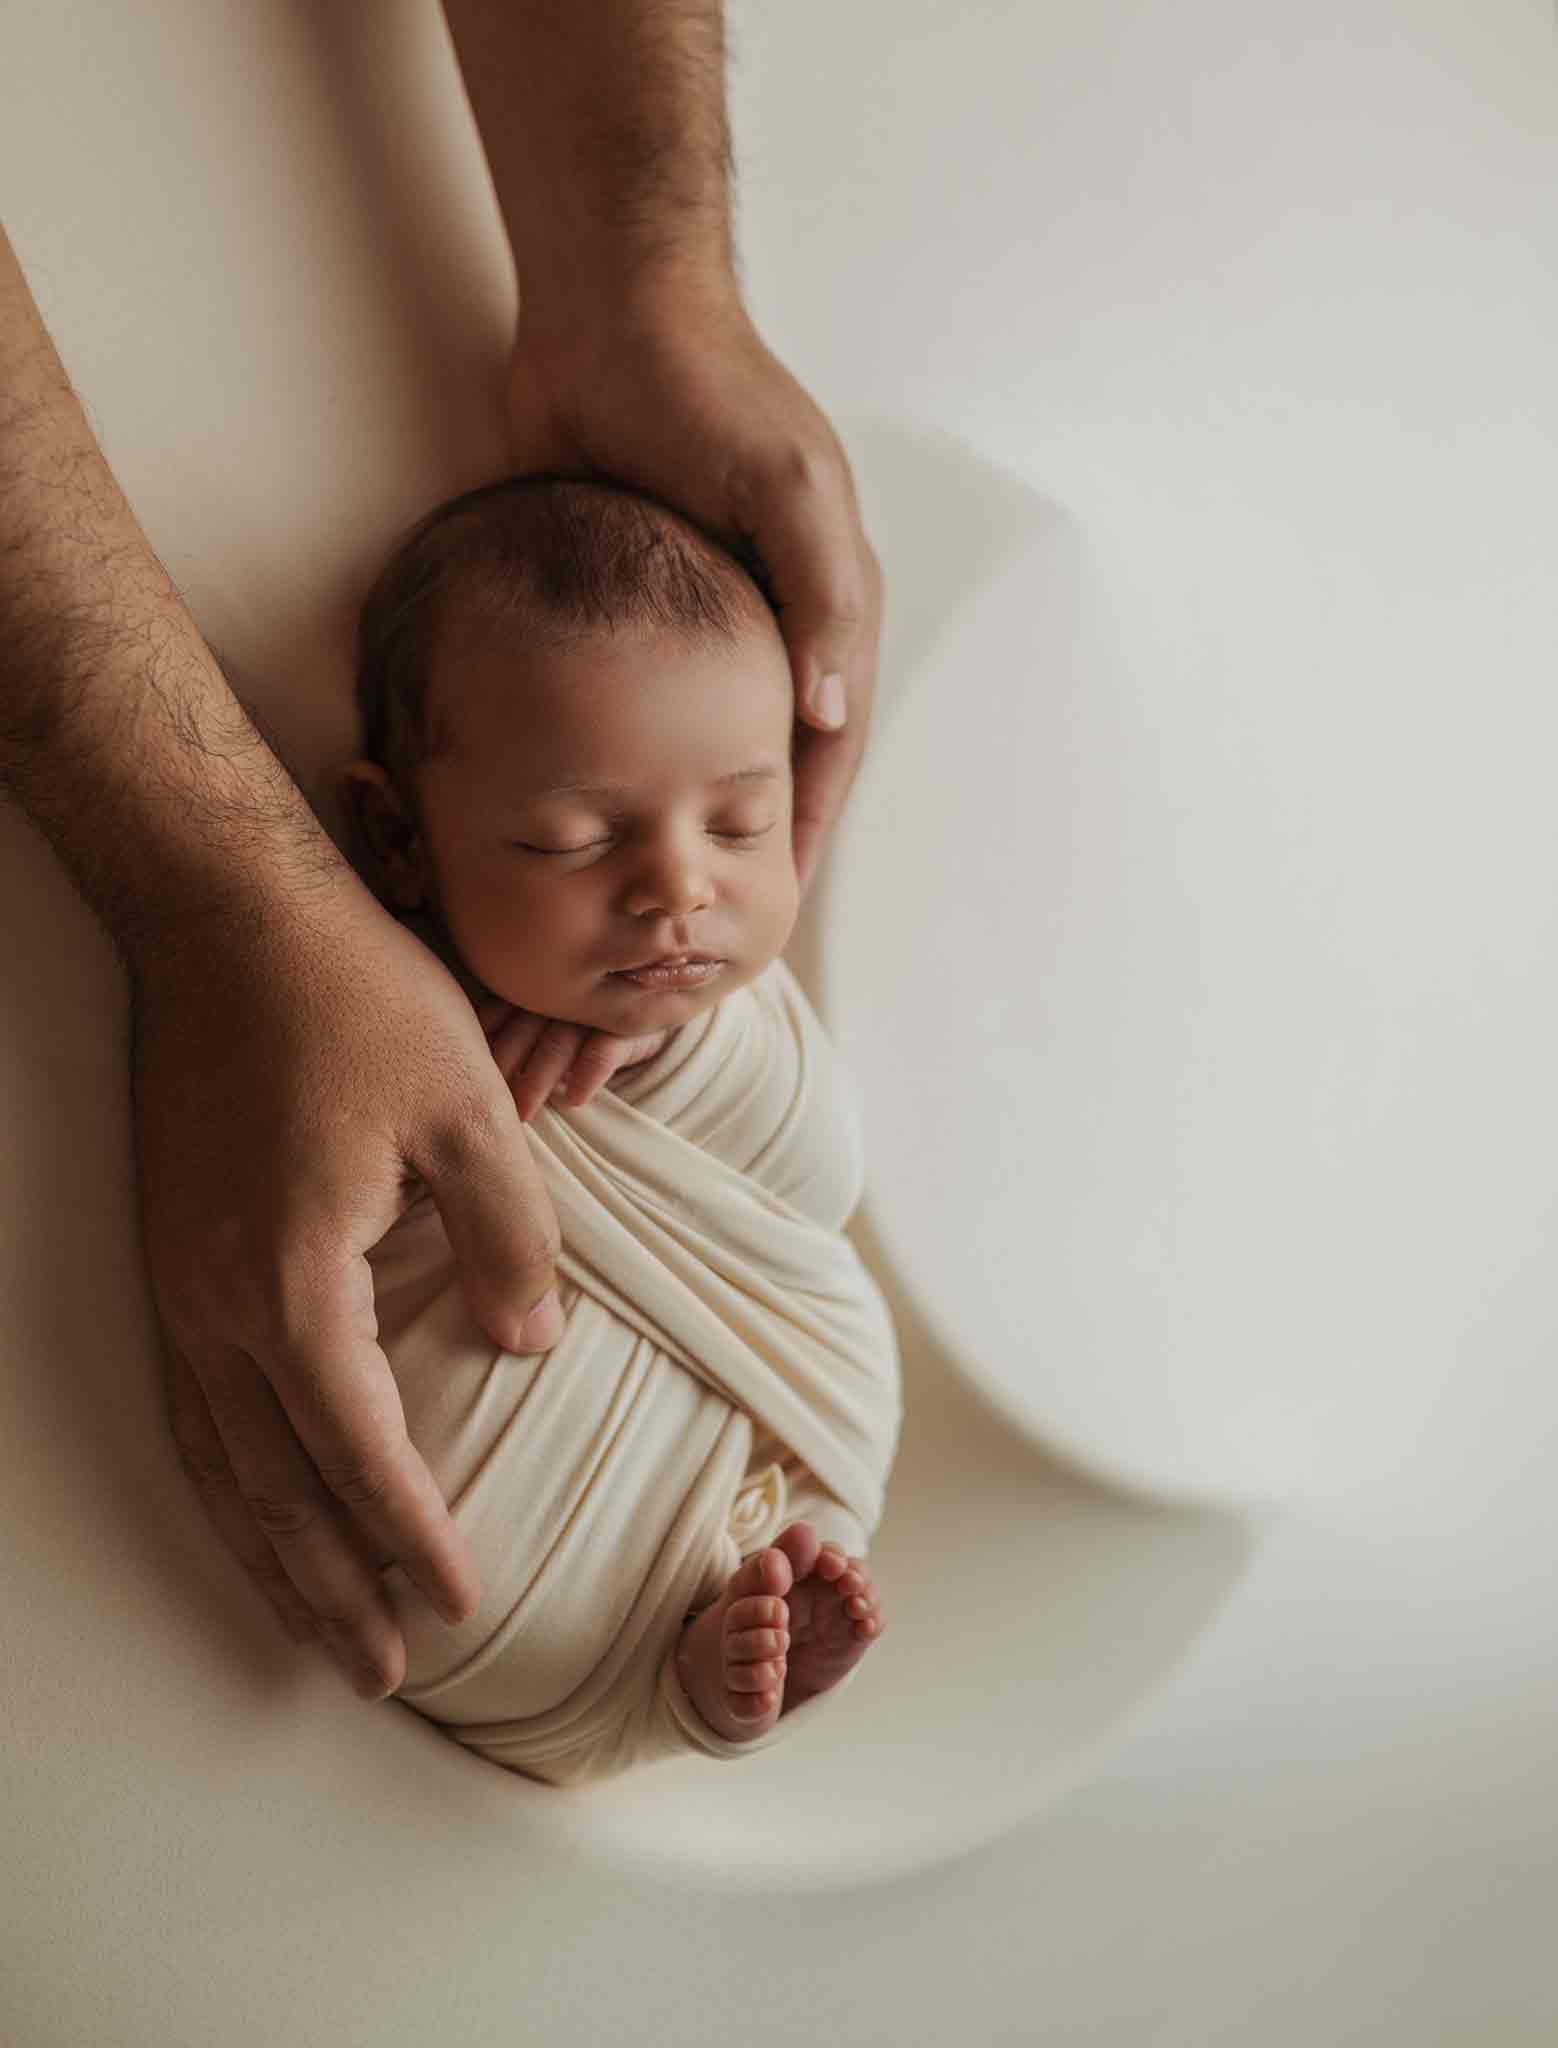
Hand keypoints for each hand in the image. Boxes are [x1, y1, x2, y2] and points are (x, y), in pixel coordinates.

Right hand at [132, 877, 564, 1701]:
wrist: (227, 917)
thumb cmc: (356, 1001)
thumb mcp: (470, 1112)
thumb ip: (509, 1240)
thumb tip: (527, 1345)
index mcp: (297, 1281)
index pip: (362, 1449)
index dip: (412, 1532)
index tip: (458, 1600)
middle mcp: (217, 1304)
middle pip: (273, 1488)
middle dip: (329, 1585)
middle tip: (381, 1670)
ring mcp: (177, 1281)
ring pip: (218, 1459)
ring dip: (267, 1551)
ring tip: (315, 1625)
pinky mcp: (168, 1250)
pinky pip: (191, 1403)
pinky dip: (227, 1476)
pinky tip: (256, 1497)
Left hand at [478, 997, 672, 1120]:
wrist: (659, 995)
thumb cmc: (586, 1011)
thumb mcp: (548, 1009)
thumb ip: (511, 1020)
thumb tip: (462, 1058)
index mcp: (535, 987)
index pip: (498, 1012)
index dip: (479, 1041)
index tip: (459, 1070)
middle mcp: (561, 994)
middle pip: (522, 1030)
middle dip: (501, 1066)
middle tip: (479, 1104)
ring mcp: (594, 1008)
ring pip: (557, 1043)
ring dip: (538, 1079)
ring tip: (521, 1115)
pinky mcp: (628, 1026)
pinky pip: (605, 1049)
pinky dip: (589, 1072)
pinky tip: (575, 1099)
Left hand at [504, 290, 884, 899]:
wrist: (609, 319)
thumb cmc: (709, 392)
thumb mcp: (786, 487)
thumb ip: (817, 598)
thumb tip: (828, 718)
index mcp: (825, 602)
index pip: (828, 744)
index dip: (804, 825)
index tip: (775, 903)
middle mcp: (772, 620)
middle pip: (773, 756)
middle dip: (751, 835)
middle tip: (715, 913)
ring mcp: (707, 618)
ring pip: (709, 741)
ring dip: (695, 807)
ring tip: (662, 878)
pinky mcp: (642, 608)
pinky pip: (647, 703)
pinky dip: (637, 758)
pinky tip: (608, 805)